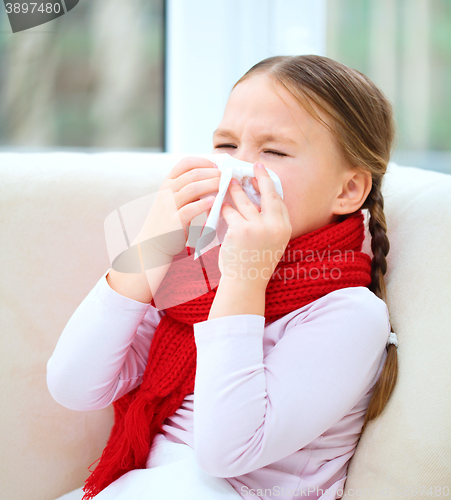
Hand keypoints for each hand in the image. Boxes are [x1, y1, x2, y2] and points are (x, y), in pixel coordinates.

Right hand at [132, 157, 220, 258]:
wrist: (152, 243)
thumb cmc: (168, 220)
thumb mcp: (174, 200)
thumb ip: (188, 189)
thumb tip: (211, 180)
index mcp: (168, 183)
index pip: (185, 163)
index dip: (203, 162)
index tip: (217, 166)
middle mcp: (167, 191)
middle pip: (192, 174)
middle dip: (212, 173)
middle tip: (226, 176)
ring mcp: (169, 205)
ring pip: (192, 188)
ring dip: (211, 184)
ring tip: (224, 185)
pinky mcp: (174, 221)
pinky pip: (189, 209)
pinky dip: (202, 204)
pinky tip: (213, 202)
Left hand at [218, 162, 291, 287]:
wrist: (245, 283)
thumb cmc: (254, 263)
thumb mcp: (271, 243)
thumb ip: (268, 223)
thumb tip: (259, 201)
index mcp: (285, 229)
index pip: (279, 202)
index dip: (271, 187)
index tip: (264, 176)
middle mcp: (275, 226)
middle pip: (269, 195)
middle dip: (261, 177)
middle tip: (255, 166)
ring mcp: (259, 228)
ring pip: (246, 202)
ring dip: (236, 190)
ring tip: (230, 181)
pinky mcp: (241, 230)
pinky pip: (231, 213)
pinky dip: (225, 208)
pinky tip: (221, 204)